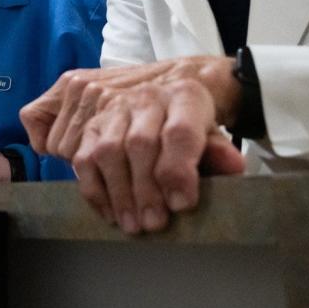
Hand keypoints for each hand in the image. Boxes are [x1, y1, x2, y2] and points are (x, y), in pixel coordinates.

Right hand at [19, 57, 245, 232]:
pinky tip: (107, 210)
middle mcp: (144, 95)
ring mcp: (109, 102)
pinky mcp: (86, 113)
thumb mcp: (213, 132)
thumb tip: (232, 166)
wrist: (169, 83)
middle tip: (154, 223)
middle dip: (145, 191)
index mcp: (183, 95)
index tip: (182, 204)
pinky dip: (90, 186)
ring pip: (104, 150)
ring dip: (117, 194)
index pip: (180, 132)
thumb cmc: (191, 118)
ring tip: (131, 224)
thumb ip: (218, 151)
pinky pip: (76, 152)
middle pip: (140, 144)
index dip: (179, 171)